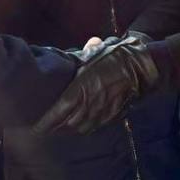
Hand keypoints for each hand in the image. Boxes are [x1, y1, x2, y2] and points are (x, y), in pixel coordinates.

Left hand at [34, 35, 160, 134]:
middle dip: (54, 129)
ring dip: (68, 131)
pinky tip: (77, 126)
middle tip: (42, 130)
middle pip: (67, 124)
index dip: (46, 122)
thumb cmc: (118, 57)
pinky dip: (83, 128)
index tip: (35, 127)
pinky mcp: (112, 116)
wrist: (144, 69)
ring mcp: (102, 112)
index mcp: (82, 88)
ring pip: (80, 128)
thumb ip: (82, 55)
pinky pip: (94, 127)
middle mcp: (91, 104)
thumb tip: (78, 48)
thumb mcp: (96, 53)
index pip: (59, 111)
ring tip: (57, 130)